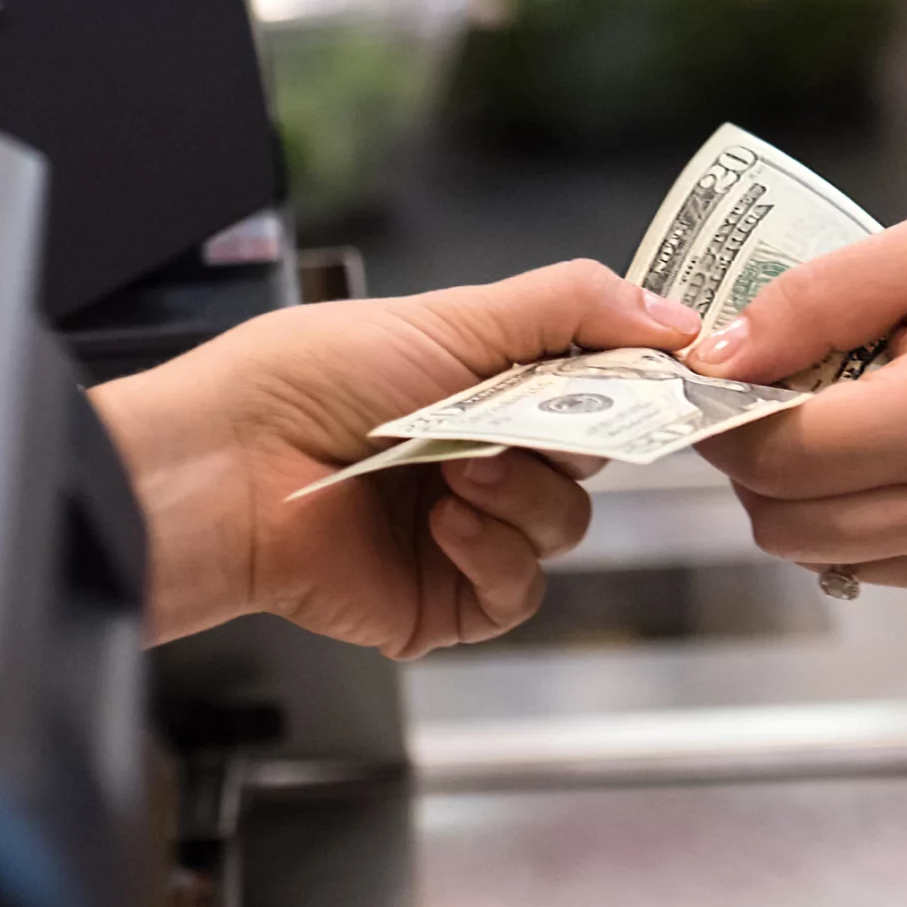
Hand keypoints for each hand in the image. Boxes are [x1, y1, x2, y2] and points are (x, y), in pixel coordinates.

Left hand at [91, 261, 701, 657]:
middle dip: (570, 435)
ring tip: (456, 470)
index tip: (675, 372)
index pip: (590, 383)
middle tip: (526, 418)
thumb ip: (568, 307)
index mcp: (478, 383)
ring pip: (562, 524)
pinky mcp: (443, 600)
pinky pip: (518, 590)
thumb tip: (671, 312)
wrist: (231, 465)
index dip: (631, 382)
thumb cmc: (308, 379)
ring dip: (522, 493)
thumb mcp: (450, 315)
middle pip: (590, 456)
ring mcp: (461, 530)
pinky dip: (493, 555)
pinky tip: (445, 524)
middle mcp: (476, 454)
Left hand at [685, 212, 906, 600]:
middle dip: (747, 457)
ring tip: (827, 418)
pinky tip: (878, 454)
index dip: (722, 414)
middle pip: (779, 518)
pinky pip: (864, 563)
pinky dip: (843, 515)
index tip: (717, 370)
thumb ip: (818, 297)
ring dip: (790, 491)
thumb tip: (719, 352)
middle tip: (764, 392)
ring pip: (811, 550)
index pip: (778, 453)